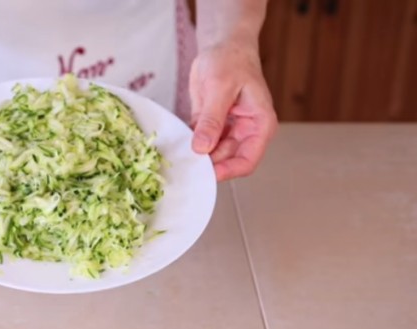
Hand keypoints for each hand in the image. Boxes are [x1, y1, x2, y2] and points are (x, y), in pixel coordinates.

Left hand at [189, 42, 277, 180]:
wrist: (222, 45)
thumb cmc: (230, 60)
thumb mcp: (219, 88)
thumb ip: (211, 119)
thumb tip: (202, 148)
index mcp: (260, 124)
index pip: (247, 160)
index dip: (228, 171)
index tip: (206, 174)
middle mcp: (246, 131)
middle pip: (228, 160)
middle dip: (208, 165)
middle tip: (184, 165)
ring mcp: (229, 130)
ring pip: (213, 154)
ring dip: (197, 157)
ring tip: (178, 156)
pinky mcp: (212, 126)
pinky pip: (201, 142)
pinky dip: (190, 145)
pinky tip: (178, 145)